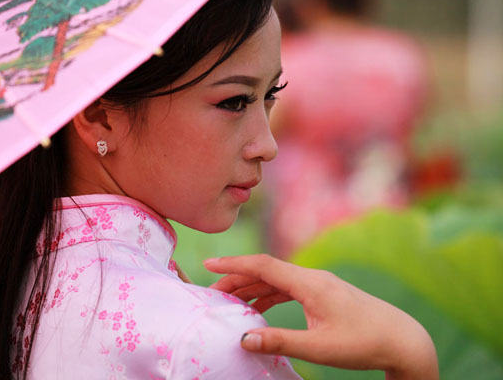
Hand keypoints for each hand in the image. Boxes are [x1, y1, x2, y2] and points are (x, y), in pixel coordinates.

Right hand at [204, 254, 437, 379]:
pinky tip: (259, 307)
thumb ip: (279, 341)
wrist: (403, 339)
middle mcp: (313, 277)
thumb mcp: (319, 348)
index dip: (234, 264)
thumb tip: (243, 337)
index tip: (209, 263)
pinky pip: (289, 288)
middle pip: (267, 270)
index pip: (263, 265)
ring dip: (252, 287)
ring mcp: (319, 284)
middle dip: (237, 278)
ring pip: (277, 279)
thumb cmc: (363, 343)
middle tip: (213, 292)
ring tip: (230, 300)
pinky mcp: (324, 293)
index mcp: (310, 283)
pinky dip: (269, 294)